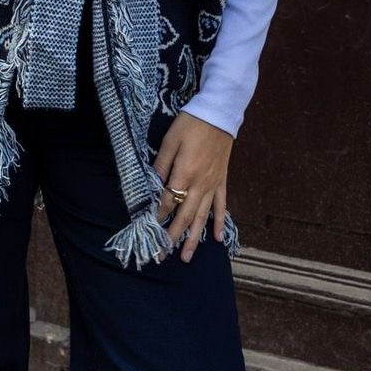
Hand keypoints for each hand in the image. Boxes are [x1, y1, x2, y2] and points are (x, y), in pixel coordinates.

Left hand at [153, 110, 233, 262]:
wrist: (219, 113)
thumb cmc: (191, 124)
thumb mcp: (170, 140)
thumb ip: (161, 164)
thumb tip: (152, 185)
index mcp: (184, 173)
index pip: (168, 201)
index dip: (157, 215)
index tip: (148, 228)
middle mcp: (200, 184)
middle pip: (184, 216)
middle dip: (172, 237)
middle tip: (161, 255)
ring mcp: (212, 184)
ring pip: (202, 217)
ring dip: (194, 238)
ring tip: (187, 257)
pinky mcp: (222, 181)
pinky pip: (221, 206)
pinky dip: (220, 222)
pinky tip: (218, 238)